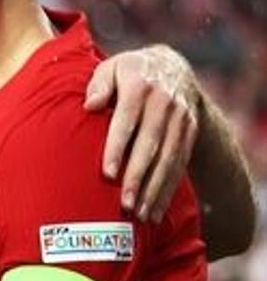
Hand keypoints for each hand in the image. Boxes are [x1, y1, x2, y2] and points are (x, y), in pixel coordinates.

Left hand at [85, 44, 199, 221]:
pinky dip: (169, 187)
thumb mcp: (111, 67)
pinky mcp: (190, 132)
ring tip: (141, 213)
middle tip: (125, 203)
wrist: (172, 67)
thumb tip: (90, 104)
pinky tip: (156, 208)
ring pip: (169, 158)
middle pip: (151, 144)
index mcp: (139, 86)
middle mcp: (164, 103)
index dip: (118, 147)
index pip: (127, 120)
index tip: (108, 173)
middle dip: (138, 176)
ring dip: (156, 188)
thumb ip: (99, 84)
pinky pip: (181, 163)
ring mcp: (181, 118)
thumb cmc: (128, 72)